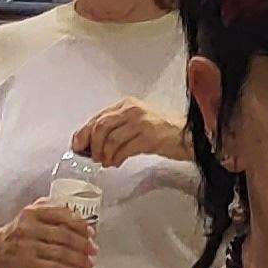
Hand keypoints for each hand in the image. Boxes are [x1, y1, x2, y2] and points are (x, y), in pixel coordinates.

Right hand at [0, 197, 100, 267]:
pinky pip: (52, 267)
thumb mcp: (30, 215)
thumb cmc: (19, 232)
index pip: (61, 214)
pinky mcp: (26, 262)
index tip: (91, 231)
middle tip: (94, 250)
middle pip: (63, 235)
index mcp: (32, 212)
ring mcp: (27, 245)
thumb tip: (77, 212)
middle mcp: (28, 227)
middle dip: (83, 244)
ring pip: (60, 252)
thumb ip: (49, 208)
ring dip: (78, 259)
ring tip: (89, 262)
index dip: (79, 223)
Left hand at [74, 97, 191, 167]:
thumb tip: (93, 143)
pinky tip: (116, 163)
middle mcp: (132, 110)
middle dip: (92, 145)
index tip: (78, 145)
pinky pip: (124, 149)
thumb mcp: (137, 124)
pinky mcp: (149, 137)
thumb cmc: (164, 132)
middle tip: (92, 157)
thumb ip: (117, 128)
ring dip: (104, 154)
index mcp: (127, 104)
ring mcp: (141, 123)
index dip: (84, 133)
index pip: (98, 117)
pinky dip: (116, 158)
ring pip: (110, 139)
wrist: (189, 137)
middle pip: (101, 126)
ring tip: (105, 162)